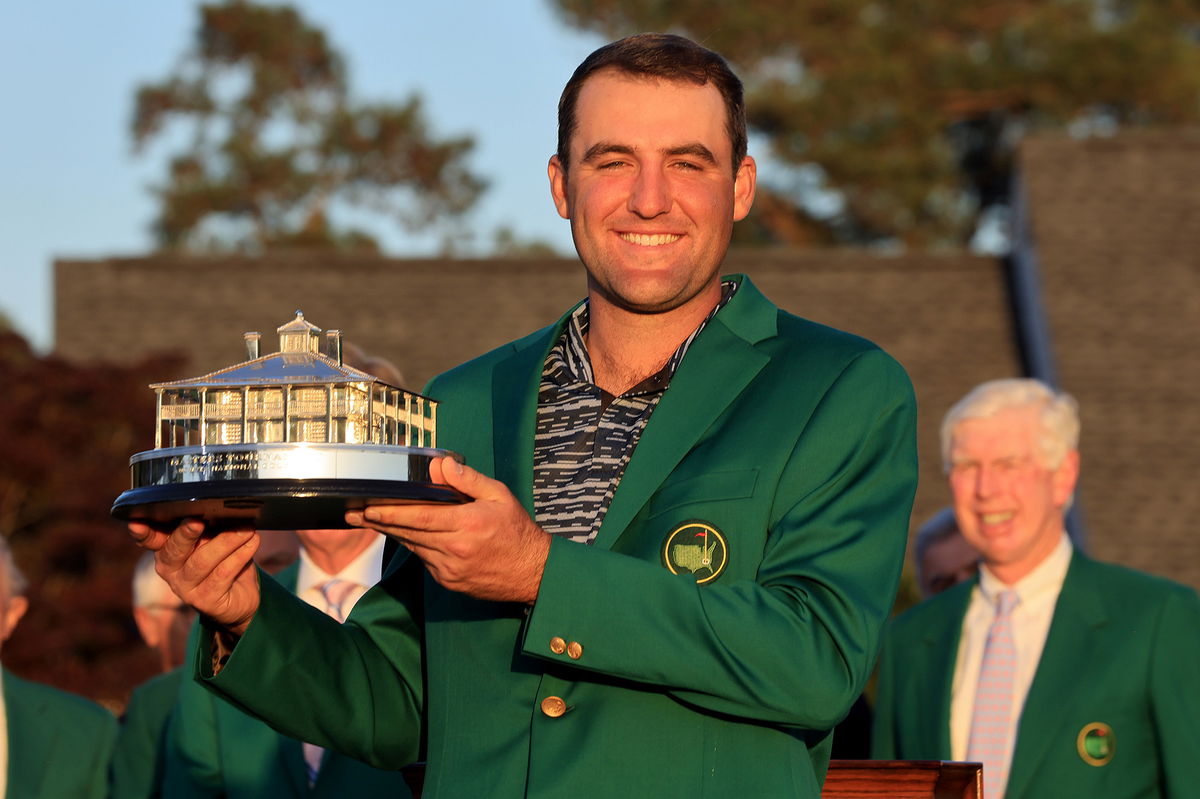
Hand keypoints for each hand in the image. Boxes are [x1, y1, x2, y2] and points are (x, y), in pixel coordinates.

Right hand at [129, 519, 261, 635]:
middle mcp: (170, 569)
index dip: (141, 532)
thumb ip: (209, 526)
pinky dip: (240, 555)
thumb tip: (221, 505)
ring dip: (227, 541)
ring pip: (203, 561)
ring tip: (246, 528)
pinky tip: (252, 542)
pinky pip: (223, 573)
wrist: (241, 598)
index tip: (136, 523)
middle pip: (175, 549)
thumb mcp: (213, 540)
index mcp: (167, 549)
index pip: (150, 539)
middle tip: (198, 521)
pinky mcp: (205, 601)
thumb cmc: (223, 560)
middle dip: (186, 533)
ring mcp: (185, 588)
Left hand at [345, 457, 550, 603]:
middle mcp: (454, 549)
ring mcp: (449, 569)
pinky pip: (424, 559)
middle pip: (408, 533)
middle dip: (378, 522)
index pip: (419, 517)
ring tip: (370, 520)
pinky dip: (413, 545)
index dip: (390, 512)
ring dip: (392, 533)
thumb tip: (440, 465)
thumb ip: (468, 479)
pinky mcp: (448, 581)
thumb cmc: (517, 530)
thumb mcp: (499, 495)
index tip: (368, 507)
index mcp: (466, 525)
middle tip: (353, 513)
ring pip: (413, 547)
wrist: (532, 573)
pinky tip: (404, 535)